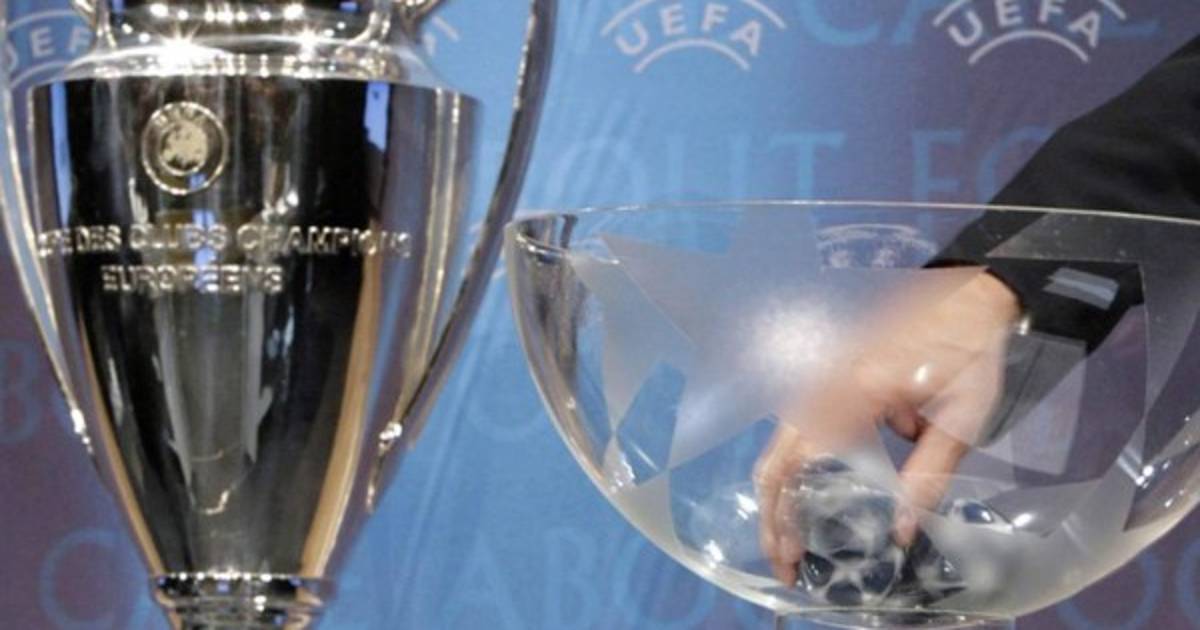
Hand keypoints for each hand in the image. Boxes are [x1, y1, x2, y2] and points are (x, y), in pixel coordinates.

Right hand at [753, 272, 1019, 584]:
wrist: (972, 294)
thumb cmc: (971, 352)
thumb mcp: (964, 417)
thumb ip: (931, 473)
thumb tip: (903, 531)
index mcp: (854, 391)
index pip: (798, 462)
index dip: (786, 512)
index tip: (790, 555)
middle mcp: (826, 384)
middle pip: (775, 456)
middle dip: (773, 512)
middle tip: (783, 560)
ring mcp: (825, 379)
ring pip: (784, 444)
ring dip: (785, 492)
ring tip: (794, 537)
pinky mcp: (834, 379)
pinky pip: (806, 428)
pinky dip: (804, 468)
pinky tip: (820, 496)